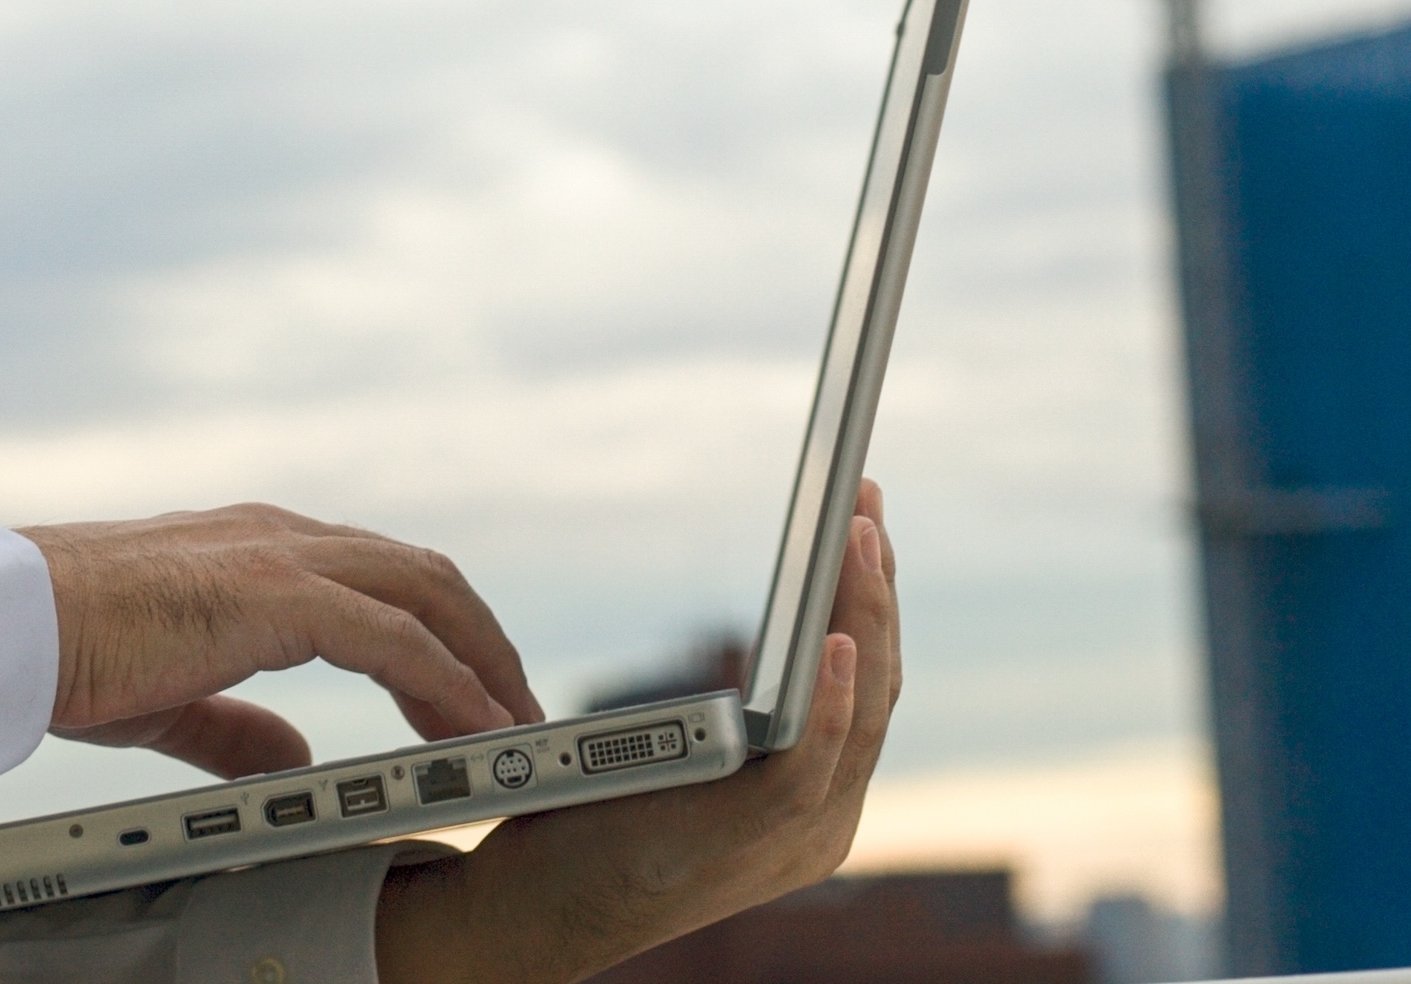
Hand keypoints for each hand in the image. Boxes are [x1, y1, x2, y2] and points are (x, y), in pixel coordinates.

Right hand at [19, 504, 543, 781]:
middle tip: (517, 714)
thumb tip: (294, 752)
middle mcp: (282, 537)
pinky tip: (474, 727)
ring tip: (516, 729)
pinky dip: (445, 680)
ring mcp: (283, 556)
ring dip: (482, 662)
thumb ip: (237, 722)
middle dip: (482, 644)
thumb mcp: (173, 695)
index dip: (437, 635)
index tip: (470, 694)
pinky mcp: (276, 592)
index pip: (378, 580)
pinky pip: (394, 637)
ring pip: (425, 594)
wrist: (6, 623)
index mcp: (258, 551)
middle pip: (423, 578)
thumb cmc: (68, 650)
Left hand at [371, 479, 902, 983]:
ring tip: (856, 537)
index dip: (875, 601)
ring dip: (863, 618)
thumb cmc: (598, 823)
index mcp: (814, 801)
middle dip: (876, 588)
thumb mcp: (686, 758)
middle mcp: (823, 823)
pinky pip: (811, 766)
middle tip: (866, 498)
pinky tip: (830, 642)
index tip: (866, 518)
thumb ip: (738, 719)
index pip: (870, 688)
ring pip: (860, 716)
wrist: (532, 913)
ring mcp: (795, 838)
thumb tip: (779, 641)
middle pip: (878, 690)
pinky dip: (831, 702)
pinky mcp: (749, 839)